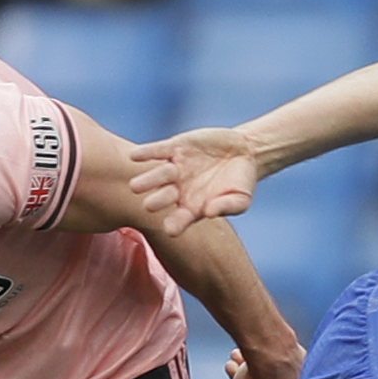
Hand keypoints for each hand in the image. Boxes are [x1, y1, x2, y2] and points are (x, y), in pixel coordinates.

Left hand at [130, 129, 260, 235]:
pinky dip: (146, 153)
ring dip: (147, 180)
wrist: (243, 152)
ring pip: (158, 175)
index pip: (180, 219)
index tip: (170, 230)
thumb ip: (227, 206)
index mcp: (192, 206)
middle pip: (164, 196)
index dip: (175, 224)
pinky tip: (134, 156)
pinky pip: (158, 151)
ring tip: (135, 186)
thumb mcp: (240, 198)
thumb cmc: (241, 182)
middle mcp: (179, 189)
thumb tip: (210, 212)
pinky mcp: (176, 148)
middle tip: (148, 205)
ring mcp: (176, 168)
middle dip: (157, 200)